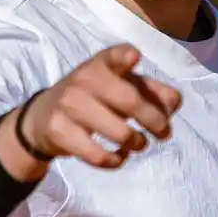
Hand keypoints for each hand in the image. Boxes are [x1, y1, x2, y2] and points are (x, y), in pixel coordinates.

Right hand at [0, 44, 181, 180]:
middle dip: (156, 121)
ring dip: (138, 143)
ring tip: (139, 143)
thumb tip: (175, 102)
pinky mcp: (60, 132)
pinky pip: (98, 155)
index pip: (113, 56)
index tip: (134, 56)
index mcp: (102, 64)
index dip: (124, 56)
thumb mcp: (119, 87)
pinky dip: (117, 160)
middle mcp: (84, 79)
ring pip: (119, 132)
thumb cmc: (94, 97)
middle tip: (164, 133)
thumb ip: (150, 92)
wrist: (42, 117)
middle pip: (130, 101)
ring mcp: (69, 105)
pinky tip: (120, 155)